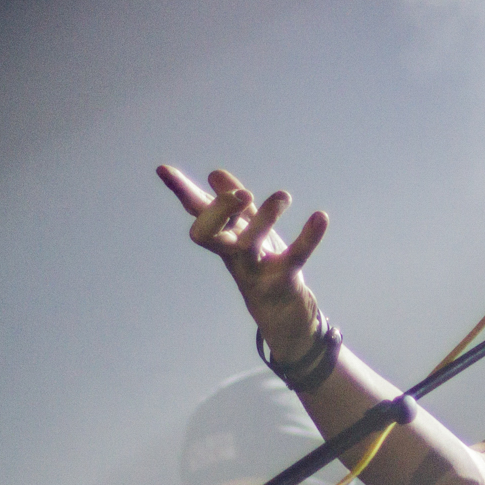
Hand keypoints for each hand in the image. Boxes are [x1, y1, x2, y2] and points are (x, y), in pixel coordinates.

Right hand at [158, 165, 327, 361]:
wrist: (283, 315)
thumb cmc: (261, 266)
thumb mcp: (247, 231)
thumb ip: (233, 204)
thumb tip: (215, 174)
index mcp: (223, 238)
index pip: (197, 214)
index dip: (181, 193)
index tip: (163, 169)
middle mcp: (232, 255)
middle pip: (208, 235)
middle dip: (220, 210)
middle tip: (243, 193)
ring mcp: (254, 270)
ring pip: (248, 245)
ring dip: (264, 218)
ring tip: (283, 195)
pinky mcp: (282, 280)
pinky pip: (293, 258)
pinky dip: (308, 238)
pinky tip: (320, 216)